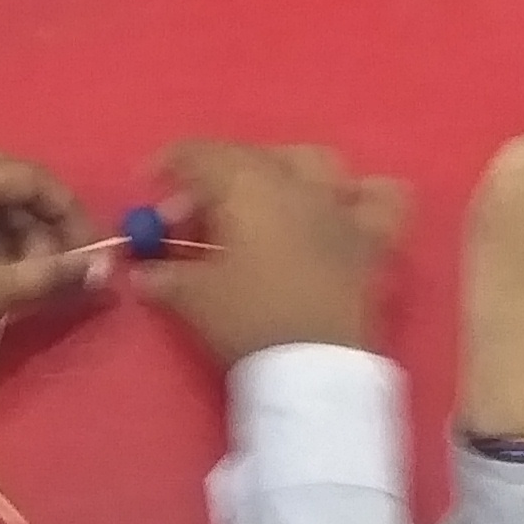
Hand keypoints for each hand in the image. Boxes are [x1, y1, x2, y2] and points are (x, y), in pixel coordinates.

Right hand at [139, 141, 410, 366]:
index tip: (151, 185)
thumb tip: (143, 271)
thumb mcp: (192, 298)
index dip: (170, 163)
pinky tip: (343, 212)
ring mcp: (344, 206)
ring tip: (264, 203)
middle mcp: (300, 182)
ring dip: (283, 173)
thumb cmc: (248, 321)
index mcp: (249, 184)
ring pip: (314, 163)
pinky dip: (361, 196)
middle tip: (195, 220)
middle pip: (252, 158)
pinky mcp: (378, 239)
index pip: (202, 153)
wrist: (316, 370)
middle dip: (217, 180)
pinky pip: (381, 197)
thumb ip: (164, 275)